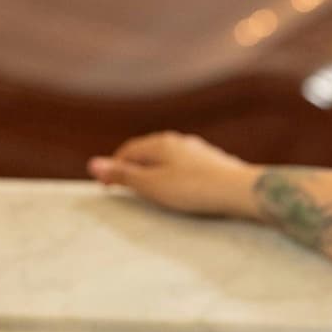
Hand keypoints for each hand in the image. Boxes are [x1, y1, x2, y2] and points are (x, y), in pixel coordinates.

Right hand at [89, 131, 261, 218]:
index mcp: (160, 143)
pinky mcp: (214, 163)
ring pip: (169, 159)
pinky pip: (186, 167)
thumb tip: (93, 164)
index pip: (128, 151)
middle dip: (135, 168)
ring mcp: (198, 151)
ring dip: (156, 172)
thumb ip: (123, 176)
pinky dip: (175, 176)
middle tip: (127, 188)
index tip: (107, 187)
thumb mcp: (152, 186)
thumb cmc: (193, 188)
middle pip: (149, 152)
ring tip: (153, 190)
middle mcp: (179, 141)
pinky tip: (182, 190)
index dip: (115, 167)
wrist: (239, 190)